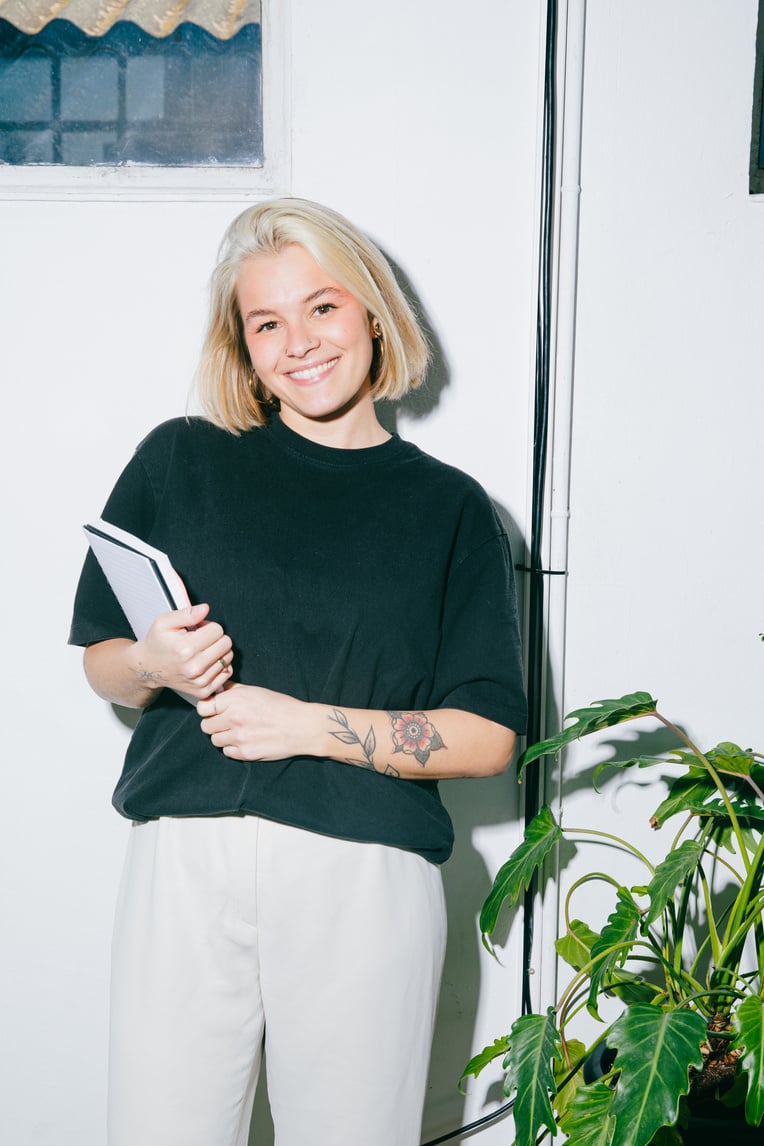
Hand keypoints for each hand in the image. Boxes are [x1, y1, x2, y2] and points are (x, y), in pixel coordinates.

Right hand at [133, 602, 233, 698]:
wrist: (148, 668)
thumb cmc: (157, 643)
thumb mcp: (164, 622)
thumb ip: (186, 613)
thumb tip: (205, 609)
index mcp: (186, 649)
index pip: (217, 629)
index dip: (208, 626)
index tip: (197, 630)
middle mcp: (195, 667)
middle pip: (226, 643)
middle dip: (215, 638)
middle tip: (200, 640)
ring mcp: (200, 681)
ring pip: (228, 657)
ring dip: (218, 652)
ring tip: (202, 651)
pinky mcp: (204, 691)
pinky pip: (226, 672)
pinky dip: (220, 665)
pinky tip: (206, 662)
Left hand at [197, 684, 316, 759]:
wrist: (302, 726)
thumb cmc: (281, 706)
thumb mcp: (256, 691)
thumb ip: (234, 690)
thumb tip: (217, 689)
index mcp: (235, 700)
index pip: (203, 707)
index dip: (208, 709)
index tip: (214, 710)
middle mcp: (234, 718)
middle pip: (206, 726)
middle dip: (214, 724)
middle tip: (226, 722)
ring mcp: (239, 738)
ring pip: (215, 740)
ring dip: (223, 737)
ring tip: (238, 732)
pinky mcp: (245, 753)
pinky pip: (227, 752)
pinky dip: (233, 748)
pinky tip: (246, 741)